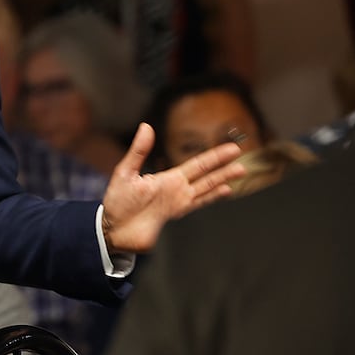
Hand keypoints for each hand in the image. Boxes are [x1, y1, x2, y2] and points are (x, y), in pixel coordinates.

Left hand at [99, 123, 244, 254]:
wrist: (113, 228)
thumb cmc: (117, 201)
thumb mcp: (125, 172)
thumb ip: (138, 151)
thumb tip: (146, 126)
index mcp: (168, 178)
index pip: (196, 165)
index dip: (214, 157)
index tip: (231, 149)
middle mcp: (177, 190)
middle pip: (206, 175)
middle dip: (223, 166)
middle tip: (241, 156)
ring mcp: (177, 203)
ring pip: (206, 189)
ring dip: (222, 180)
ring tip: (240, 172)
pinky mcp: (174, 216)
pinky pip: (197, 204)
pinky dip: (211, 198)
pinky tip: (225, 192)